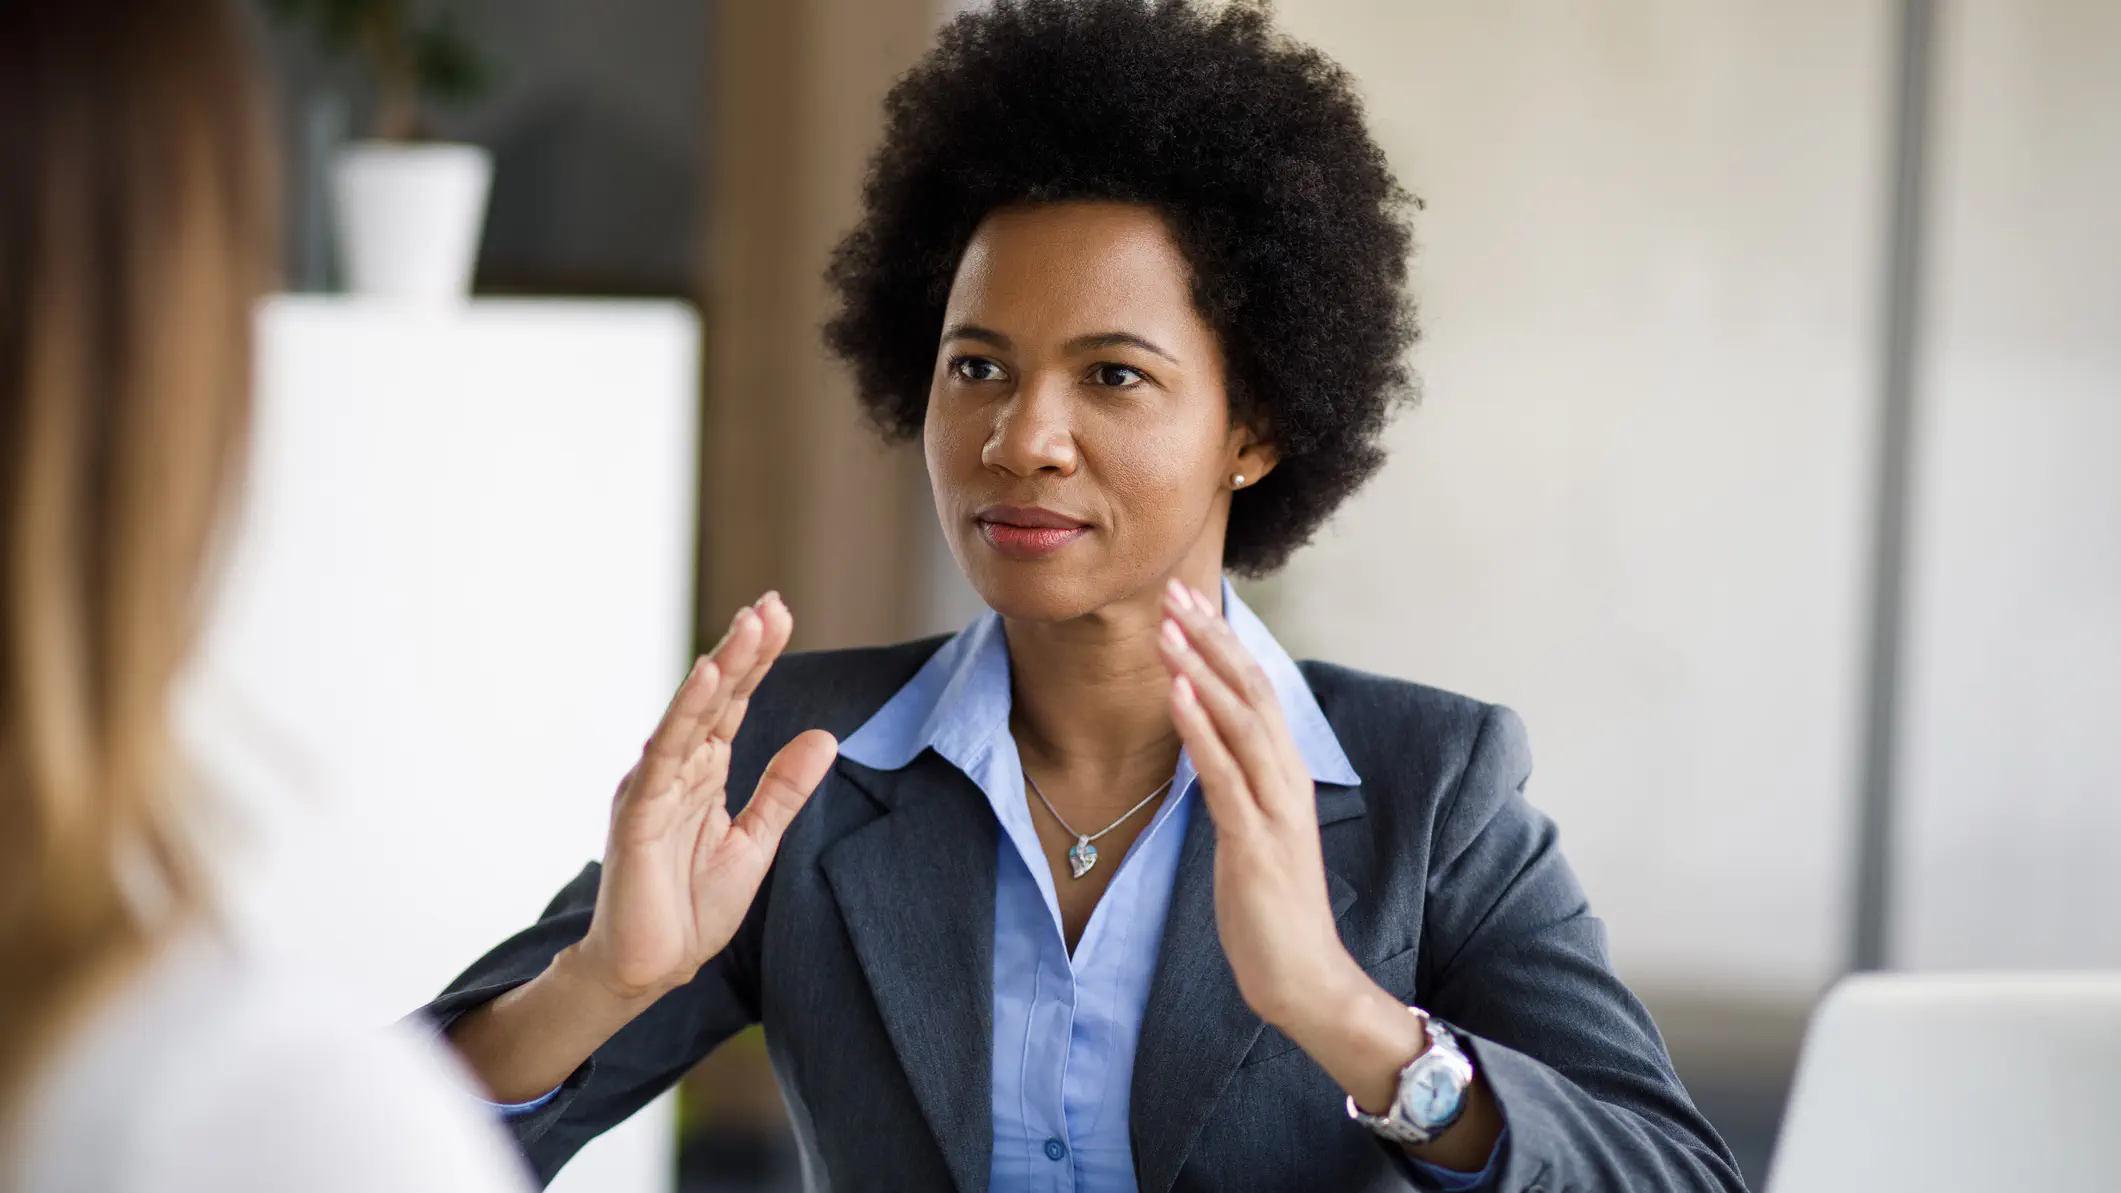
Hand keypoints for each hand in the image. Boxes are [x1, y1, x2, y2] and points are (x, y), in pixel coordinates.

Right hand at [573, 592, 838, 1001]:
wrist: (650, 968)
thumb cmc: (691, 907)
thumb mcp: (756, 841)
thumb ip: (784, 789)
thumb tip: (824, 736)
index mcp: (702, 774)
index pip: (734, 705)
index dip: (756, 661)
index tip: (779, 615)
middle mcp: (675, 769)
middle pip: (714, 698)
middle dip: (742, 650)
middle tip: (770, 604)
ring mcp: (654, 787)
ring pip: (690, 715)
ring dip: (720, 668)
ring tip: (748, 625)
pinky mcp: (637, 812)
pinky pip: (665, 755)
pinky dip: (686, 715)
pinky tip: (708, 681)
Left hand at [1153, 578, 1361, 1028]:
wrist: (1303, 977)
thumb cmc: (1271, 908)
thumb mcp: (1250, 831)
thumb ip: (1235, 784)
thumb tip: (1202, 741)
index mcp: (1286, 776)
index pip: (1256, 692)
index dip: (1224, 644)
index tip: (1187, 602)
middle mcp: (1287, 781)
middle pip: (1252, 690)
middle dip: (1213, 637)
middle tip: (1174, 590)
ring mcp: (1275, 810)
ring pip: (1242, 720)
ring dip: (1202, 669)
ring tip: (1167, 627)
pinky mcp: (1256, 844)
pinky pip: (1224, 775)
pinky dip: (1200, 729)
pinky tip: (1176, 692)